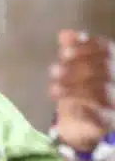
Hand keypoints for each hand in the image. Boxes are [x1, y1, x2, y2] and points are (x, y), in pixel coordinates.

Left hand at [50, 29, 114, 151]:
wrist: (82, 126)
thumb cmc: (79, 90)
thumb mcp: (73, 69)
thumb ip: (71, 51)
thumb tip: (66, 34)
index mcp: (112, 65)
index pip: (106, 49)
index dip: (85, 48)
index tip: (64, 52)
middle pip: (105, 68)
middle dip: (77, 67)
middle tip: (53, 71)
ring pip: (102, 91)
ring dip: (74, 87)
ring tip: (52, 89)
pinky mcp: (111, 123)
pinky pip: (103, 117)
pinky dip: (85, 110)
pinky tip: (69, 106)